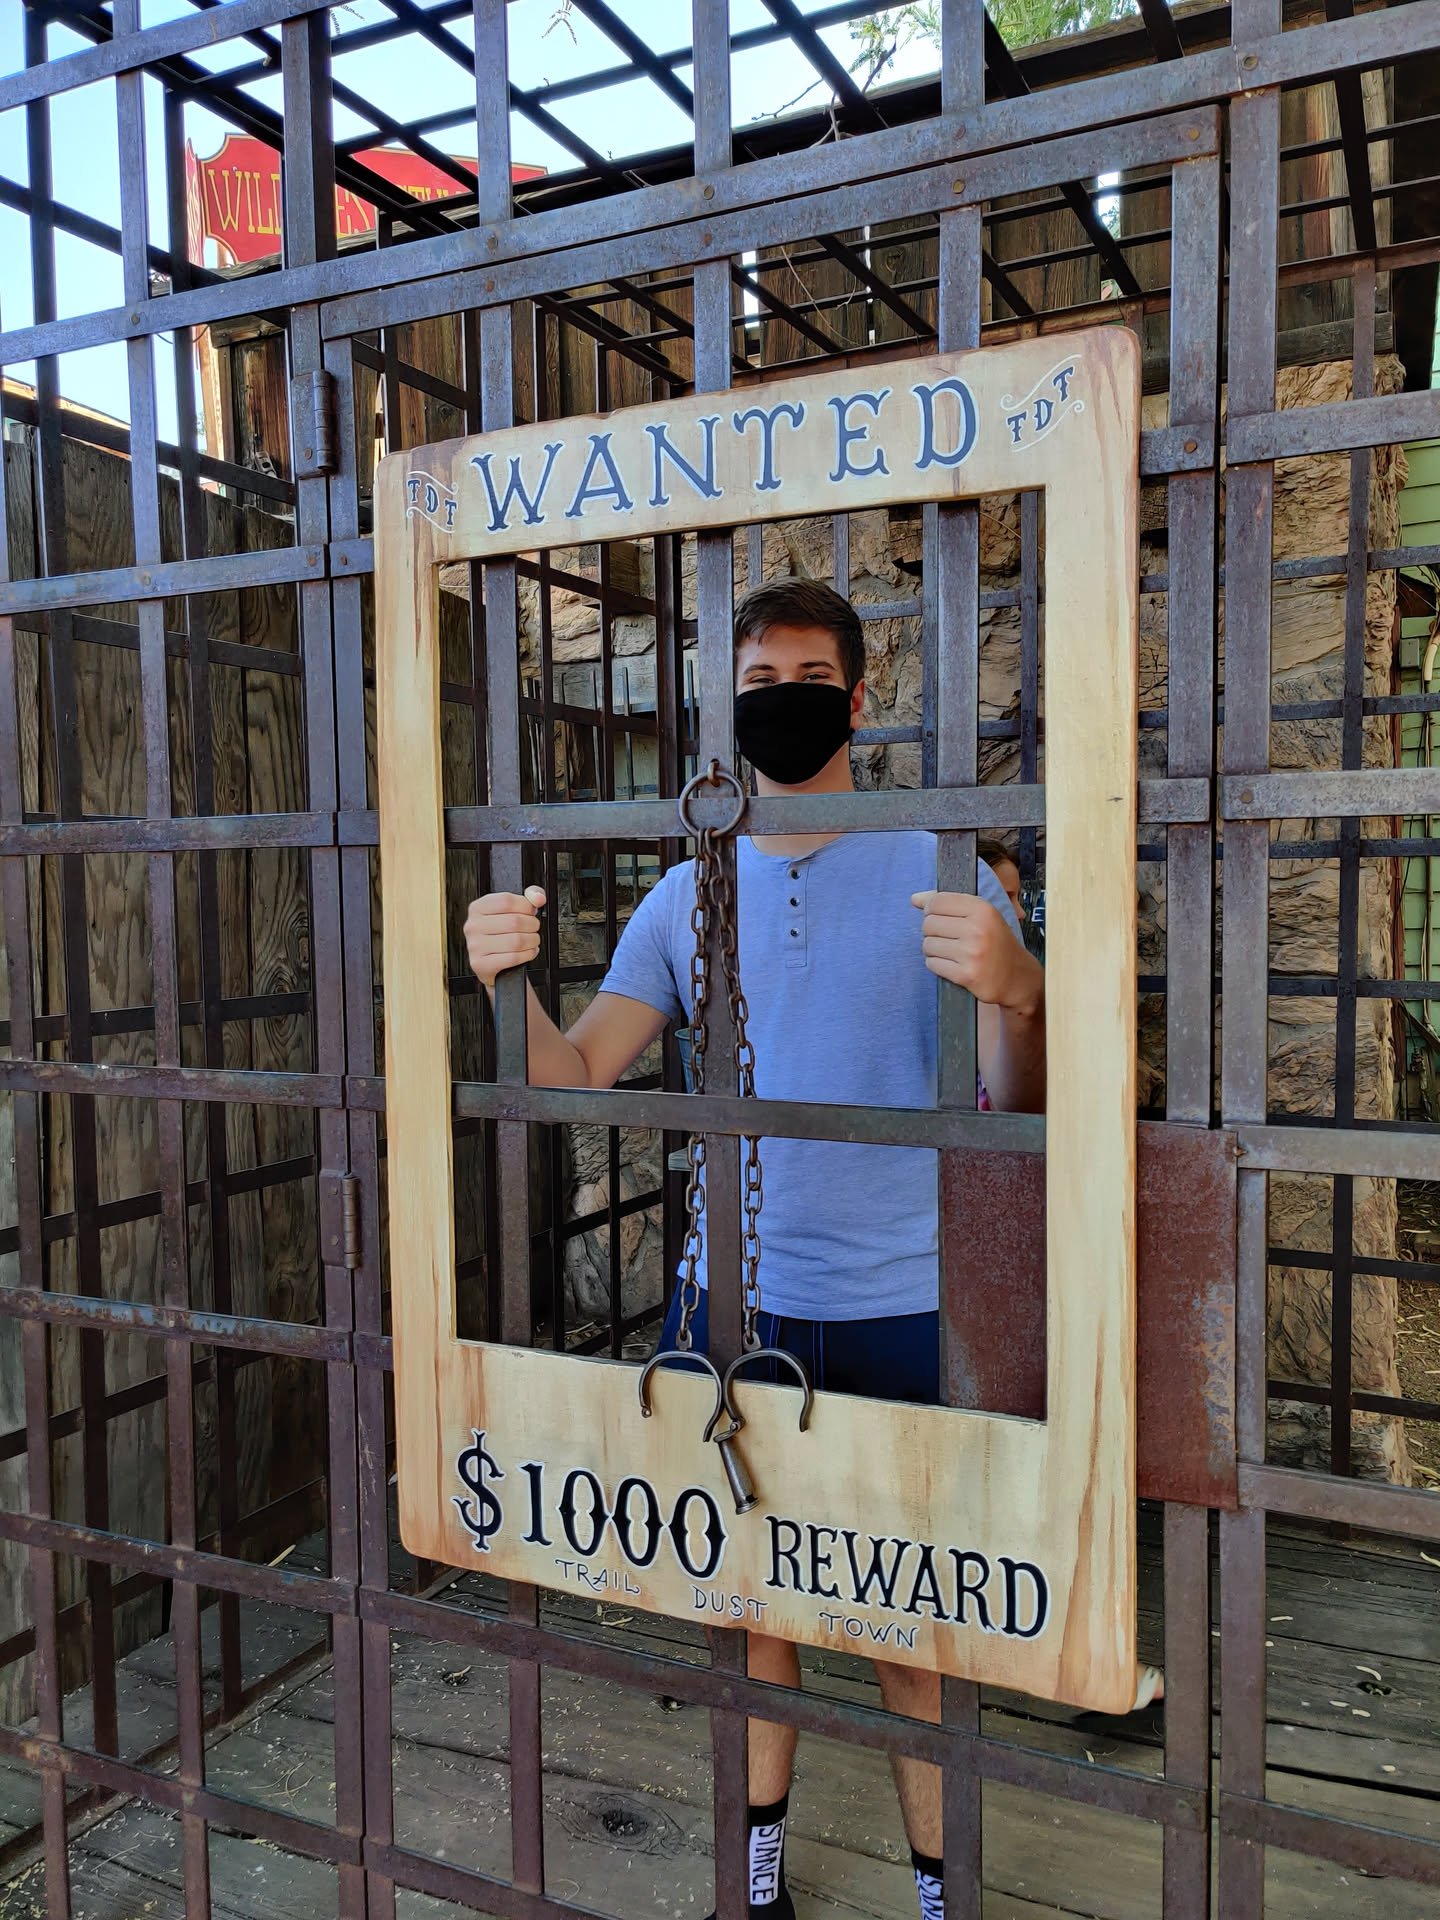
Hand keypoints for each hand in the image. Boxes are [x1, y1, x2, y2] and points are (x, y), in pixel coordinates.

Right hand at [464, 886, 545, 988]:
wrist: (493, 964)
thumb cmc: (503, 935)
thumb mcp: (513, 911)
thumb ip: (529, 897)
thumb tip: (539, 898)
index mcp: (477, 908)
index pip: (507, 901)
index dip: (526, 906)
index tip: (531, 911)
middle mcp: (473, 926)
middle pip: (514, 921)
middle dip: (532, 925)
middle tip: (533, 928)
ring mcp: (475, 946)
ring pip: (516, 941)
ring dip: (532, 941)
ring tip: (532, 941)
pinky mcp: (480, 964)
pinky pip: (513, 958)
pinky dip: (527, 955)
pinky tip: (527, 952)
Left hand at [911, 890, 1041, 1013]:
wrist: (1017, 977)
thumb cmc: (996, 943)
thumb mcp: (981, 916)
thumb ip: (948, 903)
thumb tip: (915, 899)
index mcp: (983, 909)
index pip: (937, 901)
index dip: (932, 910)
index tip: (941, 917)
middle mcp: (978, 929)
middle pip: (928, 923)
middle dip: (933, 932)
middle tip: (949, 939)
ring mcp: (972, 953)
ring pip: (928, 945)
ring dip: (934, 950)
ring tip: (951, 953)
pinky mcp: (966, 975)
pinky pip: (932, 964)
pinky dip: (937, 965)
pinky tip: (952, 965)